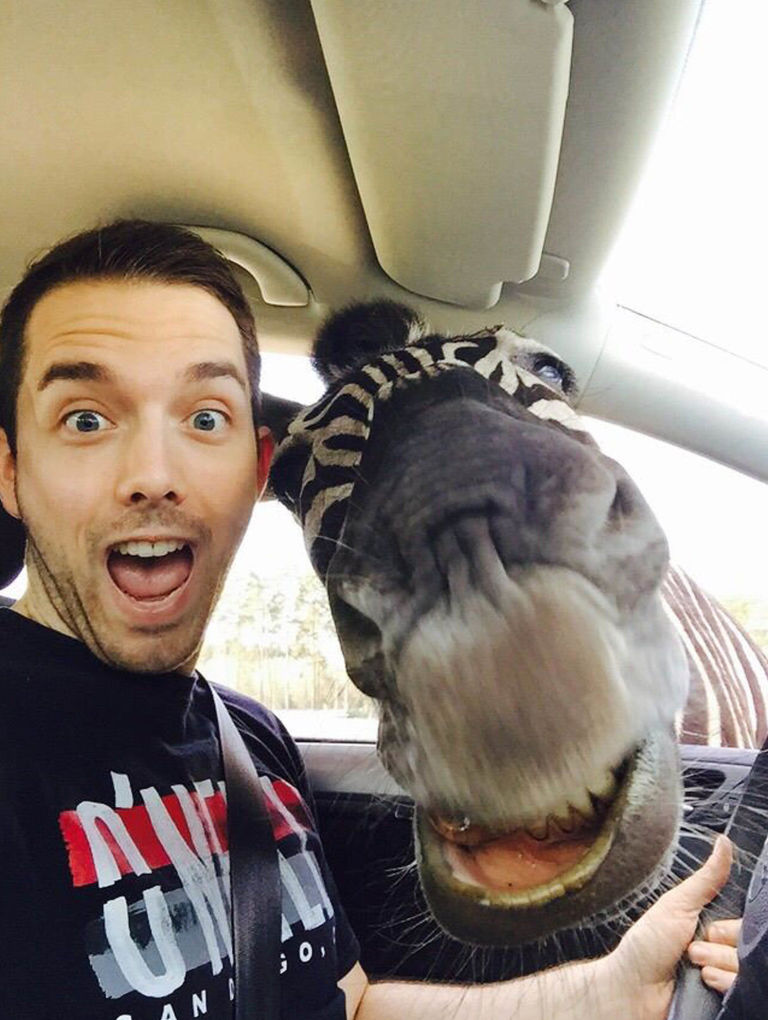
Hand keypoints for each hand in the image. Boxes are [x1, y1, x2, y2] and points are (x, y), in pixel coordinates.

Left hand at [602, 835, 731, 1017]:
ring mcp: (725, 978)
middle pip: (748, 945)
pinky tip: (703, 983)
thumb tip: (724, 842)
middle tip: (691, 949)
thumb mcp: (677, 905)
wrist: (634, 989)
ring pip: (745, 968)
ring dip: (717, 964)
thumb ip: (705, 879)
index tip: (709, 928)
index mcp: (715, 927)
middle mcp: (724, 953)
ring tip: (693, 967)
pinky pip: (743, 990)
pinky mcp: (726, 1000)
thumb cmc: (647, 945)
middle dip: (719, 945)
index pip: (746, 924)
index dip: (730, 927)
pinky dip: (724, 984)